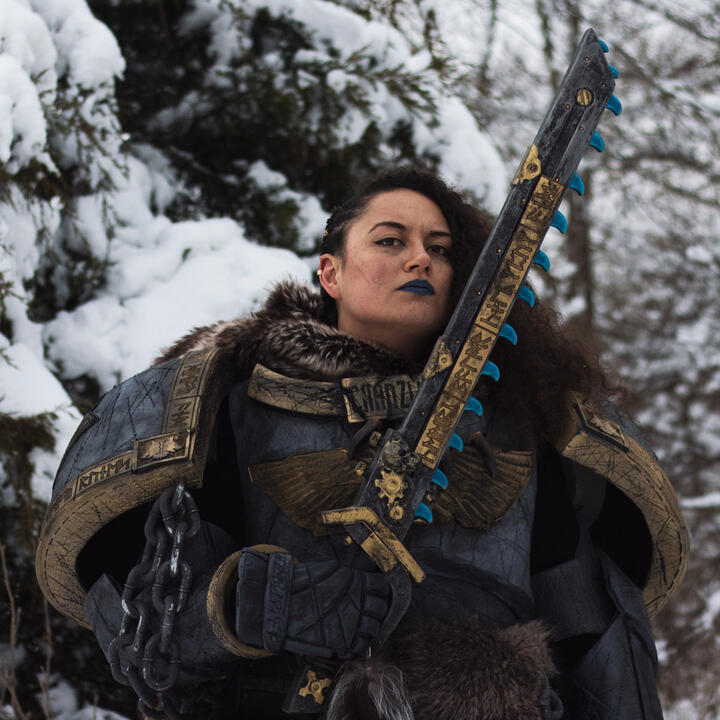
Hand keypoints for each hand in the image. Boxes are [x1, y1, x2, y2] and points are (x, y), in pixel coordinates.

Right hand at [235, 548, 389, 658]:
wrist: (280, 604)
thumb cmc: (301, 584)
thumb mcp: (329, 571)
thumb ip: (347, 578)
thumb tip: (360, 582)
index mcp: (356, 581)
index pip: (382, 587)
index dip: (379, 591)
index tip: (374, 594)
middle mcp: (359, 602)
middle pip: (381, 608)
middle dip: (377, 609)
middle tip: (366, 611)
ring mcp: (353, 624)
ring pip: (375, 628)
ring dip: (369, 627)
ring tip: (358, 626)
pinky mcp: (343, 643)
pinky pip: (361, 646)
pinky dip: (359, 643)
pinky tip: (352, 638)